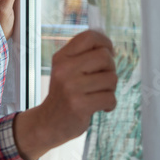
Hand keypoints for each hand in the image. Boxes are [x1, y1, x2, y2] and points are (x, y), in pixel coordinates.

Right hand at [13, 30, 116, 159]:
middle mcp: (65, 69)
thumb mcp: (65, 69)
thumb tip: (108, 46)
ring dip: (110, 88)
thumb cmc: (64, 93)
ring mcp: (72, 87)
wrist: (48, 122)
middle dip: (111, 69)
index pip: (89, 37)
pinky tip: (100, 107)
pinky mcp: (80, 105)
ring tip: (98, 94)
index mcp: (62, 57)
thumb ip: (82, 55)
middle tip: (103, 79)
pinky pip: (110, 98)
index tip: (108, 53)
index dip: (105, 42)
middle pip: (105, 57)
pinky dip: (110, 104)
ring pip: (111, 78)